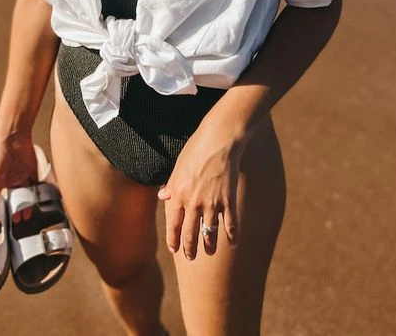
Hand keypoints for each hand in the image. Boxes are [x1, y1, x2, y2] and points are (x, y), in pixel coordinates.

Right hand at [0, 130, 37, 224]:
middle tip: (16, 220)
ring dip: (26, 205)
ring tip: (26, 215)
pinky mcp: (33, 171)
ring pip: (25, 194)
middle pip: (14, 198)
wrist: (13, 136)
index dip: (0, 209)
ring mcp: (22, 175)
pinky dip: (36, 193)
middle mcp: (11, 179)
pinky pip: (35, 184)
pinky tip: (36, 202)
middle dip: (15, 210)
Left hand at [157, 121, 242, 258]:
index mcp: (178, 194)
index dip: (173, 239)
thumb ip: (171, 185)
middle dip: (189, 249)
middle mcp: (193, 203)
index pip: (173, 224)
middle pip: (190, 234)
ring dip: (209, 246)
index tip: (174, 248)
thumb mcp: (178, 166)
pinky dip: (232, 236)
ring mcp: (212, 203)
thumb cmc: (197, 149)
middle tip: (190, 257)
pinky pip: (230, 225)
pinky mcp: (228, 200)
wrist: (219, 139)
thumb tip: (163, 197)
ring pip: (209, 234)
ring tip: (209, 252)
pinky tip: (233, 242)